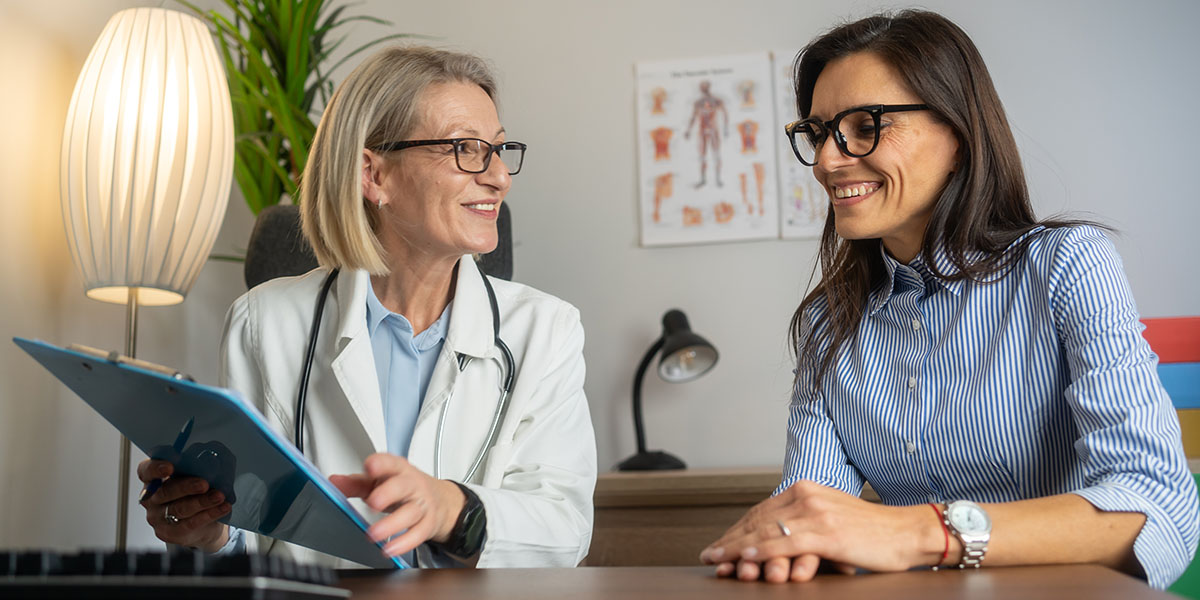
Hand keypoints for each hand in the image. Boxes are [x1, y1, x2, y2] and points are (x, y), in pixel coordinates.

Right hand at [137, 459, 230, 551]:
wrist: (203, 523)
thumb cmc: (195, 493)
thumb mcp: (192, 477)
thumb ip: (194, 469)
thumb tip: (212, 461)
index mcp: (152, 479)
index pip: (146, 471)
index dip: (155, 468)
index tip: (169, 467)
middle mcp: (151, 499)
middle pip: (165, 492)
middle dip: (186, 487)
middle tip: (204, 484)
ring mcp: (158, 518)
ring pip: (179, 509)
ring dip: (201, 502)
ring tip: (219, 496)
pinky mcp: (169, 533)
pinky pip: (190, 524)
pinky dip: (209, 514)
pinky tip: (223, 507)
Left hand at [330, 453, 464, 556]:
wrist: (437, 499)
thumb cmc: (402, 488)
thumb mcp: (378, 482)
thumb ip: (355, 483)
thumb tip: (333, 482)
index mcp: (398, 470)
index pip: (390, 463)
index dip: (381, 464)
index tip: (370, 466)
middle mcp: (412, 485)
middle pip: (403, 486)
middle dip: (388, 493)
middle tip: (372, 502)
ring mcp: (422, 504)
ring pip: (410, 512)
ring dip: (392, 524)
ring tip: (374, 534)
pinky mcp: (428, 523)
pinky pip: (418, 534)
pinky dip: (404, 543)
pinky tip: (390, 549)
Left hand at [700, 480, 938, 580]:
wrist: (908, 532)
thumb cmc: (874, 532)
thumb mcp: (832, 519)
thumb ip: (804, 524)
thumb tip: (776, 543)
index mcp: (807, 489)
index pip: (762, 511)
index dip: (737, 529)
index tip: (720, 544)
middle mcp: (807, 496)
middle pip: (757, 520)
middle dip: (731, 540)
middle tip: (710, 554)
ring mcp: (816, 513)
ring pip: (765, 532)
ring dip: (737, 549)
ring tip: (717, 560)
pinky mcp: (826, 533)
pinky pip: (784, 543)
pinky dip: (760, 552)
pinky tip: (744, 560)